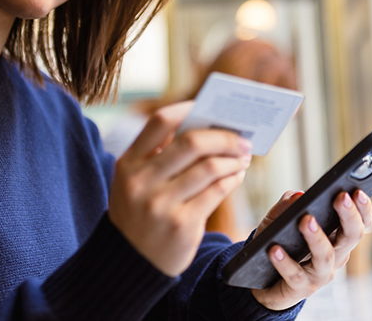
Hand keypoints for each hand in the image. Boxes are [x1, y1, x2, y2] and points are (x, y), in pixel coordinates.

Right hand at [108, 102, 252, 275]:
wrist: (129, 263)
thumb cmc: (140, 213)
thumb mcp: (135, 182)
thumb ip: (160, 155)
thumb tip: (208, 126)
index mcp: (128, 164)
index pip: (160, 122)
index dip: (188, 109)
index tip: (209, 108)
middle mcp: (141, 182)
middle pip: (192, 142)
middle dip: (224, 137)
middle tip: (241, 139)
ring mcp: (161, 205)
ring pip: (210, 167)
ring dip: (233, 158)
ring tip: (242, 157)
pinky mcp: (182, 225)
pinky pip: (217, 192)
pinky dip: (232, 179)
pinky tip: (237, 175)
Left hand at [250, 189, 371, 309]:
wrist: (263, 280)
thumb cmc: (279, 244)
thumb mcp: (279, 218)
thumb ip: (288, 204)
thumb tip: (299, 195)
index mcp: (337, 236)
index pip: (361, 222)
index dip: (363, 208)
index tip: (357, 191)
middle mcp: (336, 255)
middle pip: (352, 236)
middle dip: (349, 216)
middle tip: (341, 197)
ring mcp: (320, 274)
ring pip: (326, 256)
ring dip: (317, 237)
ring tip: (306, 220)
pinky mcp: (301, 288)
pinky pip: (295, 274)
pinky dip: (285, 261)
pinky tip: (275, 249)